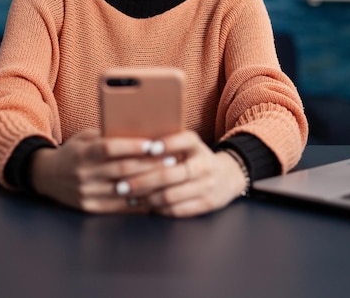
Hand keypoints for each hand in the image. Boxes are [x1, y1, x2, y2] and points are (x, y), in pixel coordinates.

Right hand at [30, 129, 164, 213]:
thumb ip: (107, 136)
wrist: (47, 177)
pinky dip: (138, 201)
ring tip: (168, 177)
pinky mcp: (90, 208)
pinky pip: (120, 207)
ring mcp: (87, 193)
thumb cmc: (75, 152)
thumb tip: (139, 131)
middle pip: (122, 170)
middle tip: (171, 160)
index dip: (132, 146)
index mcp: (83, 153)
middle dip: (149, 165)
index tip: (154, 143)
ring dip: (149, 184)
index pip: (110, 148)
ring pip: (124, 190)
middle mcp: (84, 174)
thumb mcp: (85, 138)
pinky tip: (154, 195)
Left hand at [116, 131, 248, 217]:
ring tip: (129, 196)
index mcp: (197, 145)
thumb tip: (133, 146)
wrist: (228, 176)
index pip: (184, 140)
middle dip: (142, 181)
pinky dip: (158, 209)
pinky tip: (145, 206)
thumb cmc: (196, 158)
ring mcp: (207, 186)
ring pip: (170, 195)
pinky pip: (177, 210)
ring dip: (146, 198)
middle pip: (169, 174)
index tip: (148, 148)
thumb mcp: (188, 145)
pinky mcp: (207, 204)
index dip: (167, 144)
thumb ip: (166, 143)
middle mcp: (204, 164)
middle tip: (121, 184)